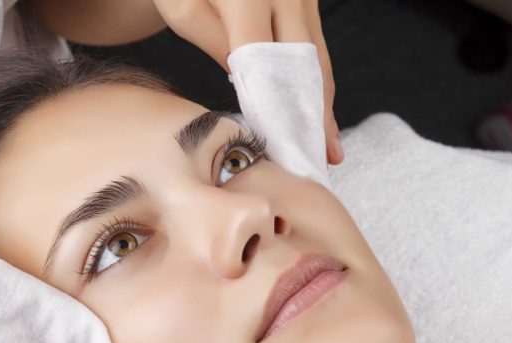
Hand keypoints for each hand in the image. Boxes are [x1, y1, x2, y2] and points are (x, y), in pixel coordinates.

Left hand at [152, 0, 343, 163]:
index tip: (274, 145)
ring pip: (317, 61)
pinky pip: (316, 51)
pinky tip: (322, 118)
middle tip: (314, 158)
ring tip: (328, 149)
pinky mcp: (310, 3)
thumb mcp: (183, 8)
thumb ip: (214, 43)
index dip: (268, 106)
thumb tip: (247, 83)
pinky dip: (318, 88)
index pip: (261, 61)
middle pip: (302, 66)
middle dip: (309, 116)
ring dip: (322, 107)